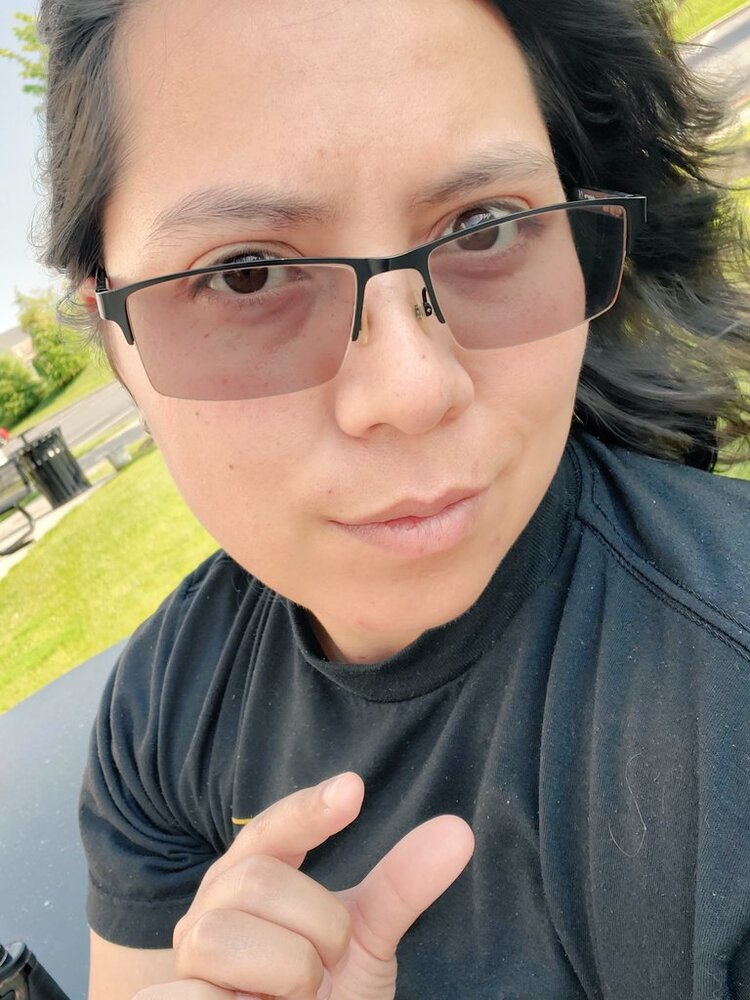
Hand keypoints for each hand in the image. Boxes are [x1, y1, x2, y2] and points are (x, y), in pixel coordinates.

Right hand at [132, 772, 473, 999]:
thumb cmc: (324, 998)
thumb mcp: (364, 943)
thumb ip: (401, 887)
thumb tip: (459, 832)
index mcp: (253, 881)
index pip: (272, 829)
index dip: (308, 809)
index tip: (355, 790)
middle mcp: (211, 910)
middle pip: (256, 878)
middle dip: (314, 926)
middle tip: (327, 966)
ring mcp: (184, 959)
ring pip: (221, 933)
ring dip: (283, 973)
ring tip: (293, 999)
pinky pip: (189, 994)